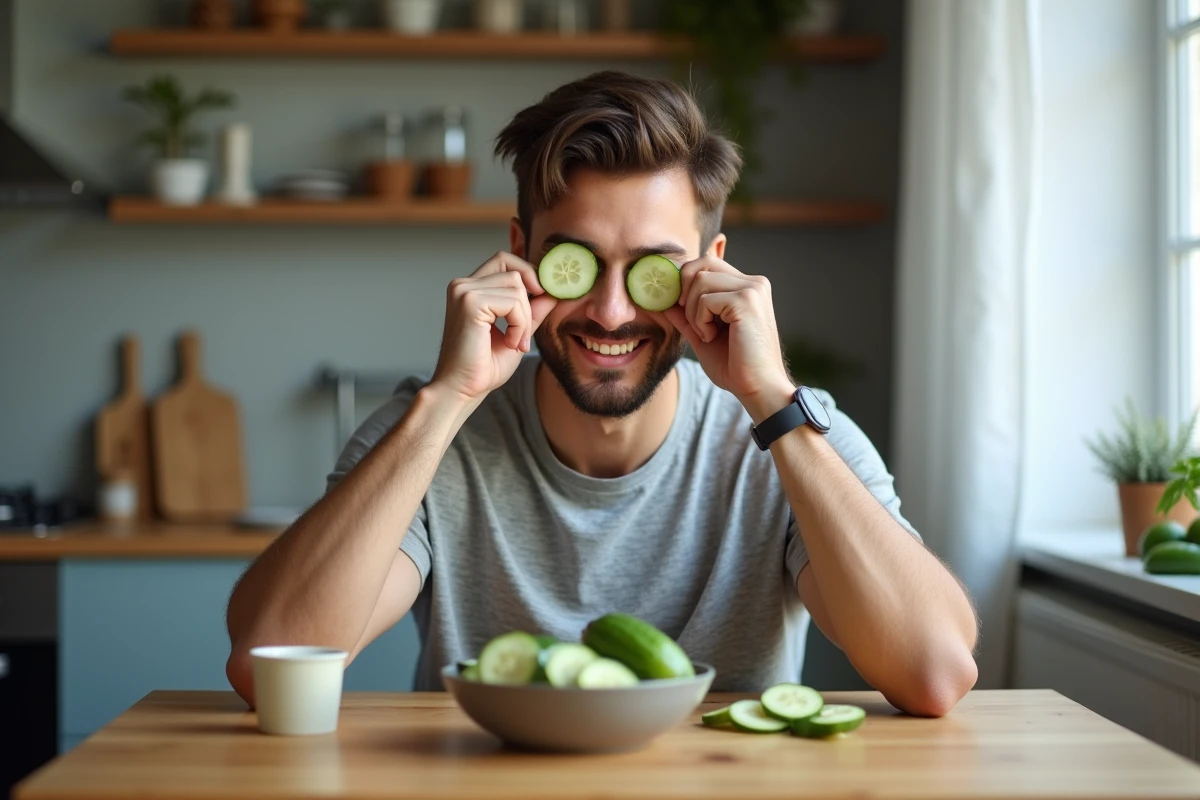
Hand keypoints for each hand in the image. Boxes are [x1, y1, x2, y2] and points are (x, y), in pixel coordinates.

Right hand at [431, 251, 556, 403]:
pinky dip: (519, 325)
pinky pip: (513, 303)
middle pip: (515, 271)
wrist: (462, 389)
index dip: (528, 274)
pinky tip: (509, 343)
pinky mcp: (470, 302)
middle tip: (525, 333)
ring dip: (524, 319)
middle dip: (530, 302)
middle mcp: (463, 284)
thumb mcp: (518, 331)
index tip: (541, 299)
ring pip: (517, 287)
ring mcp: (464, 291)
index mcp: (470, 288)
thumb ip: (533, 310)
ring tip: (514, 342)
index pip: (504, 259)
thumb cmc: (483, 366)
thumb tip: (554, 291)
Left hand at [662, 256, 794, 422]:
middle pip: (702, 263)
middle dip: (684, 290)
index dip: (686, 280)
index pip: (708, 263)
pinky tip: (712, 337)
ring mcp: (752, 289)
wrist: (758, 388)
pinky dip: (700, 321)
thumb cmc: (735, 366)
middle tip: (690, 319)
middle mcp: (754, 282)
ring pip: (699, 281)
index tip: (679, 305)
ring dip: (692, 312)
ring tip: (706, 334)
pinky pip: (705, 300)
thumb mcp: (702, 335)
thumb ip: (685, 315)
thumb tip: (662, 300)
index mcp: (747, 287)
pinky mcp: (746, 301)